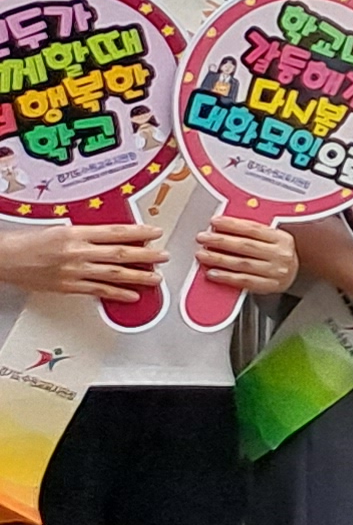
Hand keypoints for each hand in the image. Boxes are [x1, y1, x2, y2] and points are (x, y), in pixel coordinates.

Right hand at [0, 210, 165, 302]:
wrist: (6, 258)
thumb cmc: (29, 242)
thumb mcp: (60, 229)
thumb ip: (86, 233)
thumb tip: (114, 236)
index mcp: (76, 233)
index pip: (115, 231)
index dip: (139, 232)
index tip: (156, 232)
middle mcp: (77, 251)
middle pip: (119, 253)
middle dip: (146, 255)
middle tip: (164, 256)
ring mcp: (73, 271)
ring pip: (113, 274)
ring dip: (138, 276)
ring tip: (156, 278)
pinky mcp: (68, 287)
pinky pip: (97, 290)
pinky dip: (117, 293)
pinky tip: (132, 295)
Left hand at [193, 206, 301, 297]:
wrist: (295, 275)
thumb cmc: (278, 255)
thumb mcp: (273, 239)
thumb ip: (252, 233)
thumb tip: (224, 225)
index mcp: (281, 238)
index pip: (253, 229)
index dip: (232, 224)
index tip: (215, 222)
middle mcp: (280, 254)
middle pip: (246, 245)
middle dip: (220, 241)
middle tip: (203, 238)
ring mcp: (275, 271)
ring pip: (242, 263)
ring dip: (218, 258)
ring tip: (202, 254)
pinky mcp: (268, 286)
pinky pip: (243, 281)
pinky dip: (225, 277)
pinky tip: (212, 273)